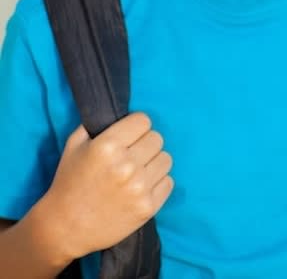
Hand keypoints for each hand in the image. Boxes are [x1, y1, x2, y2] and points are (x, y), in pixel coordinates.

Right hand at [37, 113, 173, 262]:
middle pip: (157, 138)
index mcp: (108, 146)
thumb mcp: (74, 146)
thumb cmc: (69, 183)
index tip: (129, 136)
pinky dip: (157, 183)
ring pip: (166, 159)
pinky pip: (169, 182)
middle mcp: (127, 165)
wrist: (65, 227)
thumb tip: (120, 112)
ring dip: (153, 163)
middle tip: (131, 155)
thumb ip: (97, 125)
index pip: (144, 120)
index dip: (136, 127)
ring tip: (136, 172)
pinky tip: (140, 188)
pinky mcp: (148, 206)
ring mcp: (140, 187)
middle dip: (144, 144)